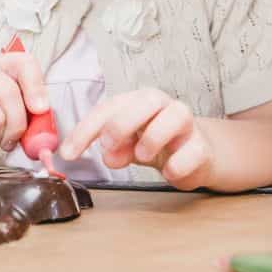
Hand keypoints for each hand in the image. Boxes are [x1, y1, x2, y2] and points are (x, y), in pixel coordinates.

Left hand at [60, 88, 212, 189]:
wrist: (195, 155)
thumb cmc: (155, 143)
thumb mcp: (128, 145)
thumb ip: (115, 148)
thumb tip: (109, 155)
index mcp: (140, 102)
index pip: (110, 107)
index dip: (86, 129)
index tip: (68, 154)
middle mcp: (165, 106)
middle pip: (147, 99)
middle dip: (122, 123)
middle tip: (107, 146)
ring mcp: (187, 125)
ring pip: (177, 116)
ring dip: (154, 138)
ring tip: (142, 157)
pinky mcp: (202, 147)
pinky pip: (193, 151)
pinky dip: (177, 165)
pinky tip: (168, 172)